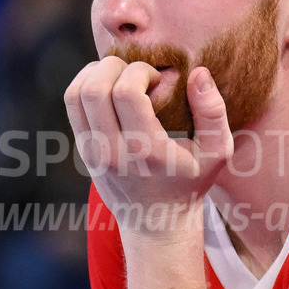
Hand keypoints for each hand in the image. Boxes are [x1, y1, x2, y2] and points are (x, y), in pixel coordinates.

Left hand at [64, 58, 231, 232]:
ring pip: (76, 94)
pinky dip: (86, 84)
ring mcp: (93, 151)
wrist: (156, 221)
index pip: (126, 93)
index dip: (140, 71)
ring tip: (121, 75)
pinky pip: (72, 104)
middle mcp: (113, 151)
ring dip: (96, 72)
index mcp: (146, 150)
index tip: (157, 79)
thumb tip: (198, 73)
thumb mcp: (216, 152)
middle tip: (138, 74)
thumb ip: (213, 112)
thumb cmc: (190, 182)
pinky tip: (110, 87)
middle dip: (116, 67)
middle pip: (95, 89)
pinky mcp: (83, 149)